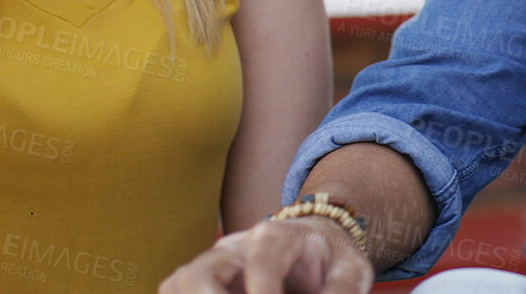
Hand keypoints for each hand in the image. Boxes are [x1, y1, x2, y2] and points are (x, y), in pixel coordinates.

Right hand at [160, 217, 374, 293]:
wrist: (313, 247)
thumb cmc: (331, 261)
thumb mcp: (350, 269)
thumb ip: (342, 290)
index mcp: (275, 236)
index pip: (261, 261)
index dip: (263, 291)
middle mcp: (235, 247)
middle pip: (201, 272)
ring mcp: (211, 264)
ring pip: (180, 283)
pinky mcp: (199, 282)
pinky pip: (175, 291)